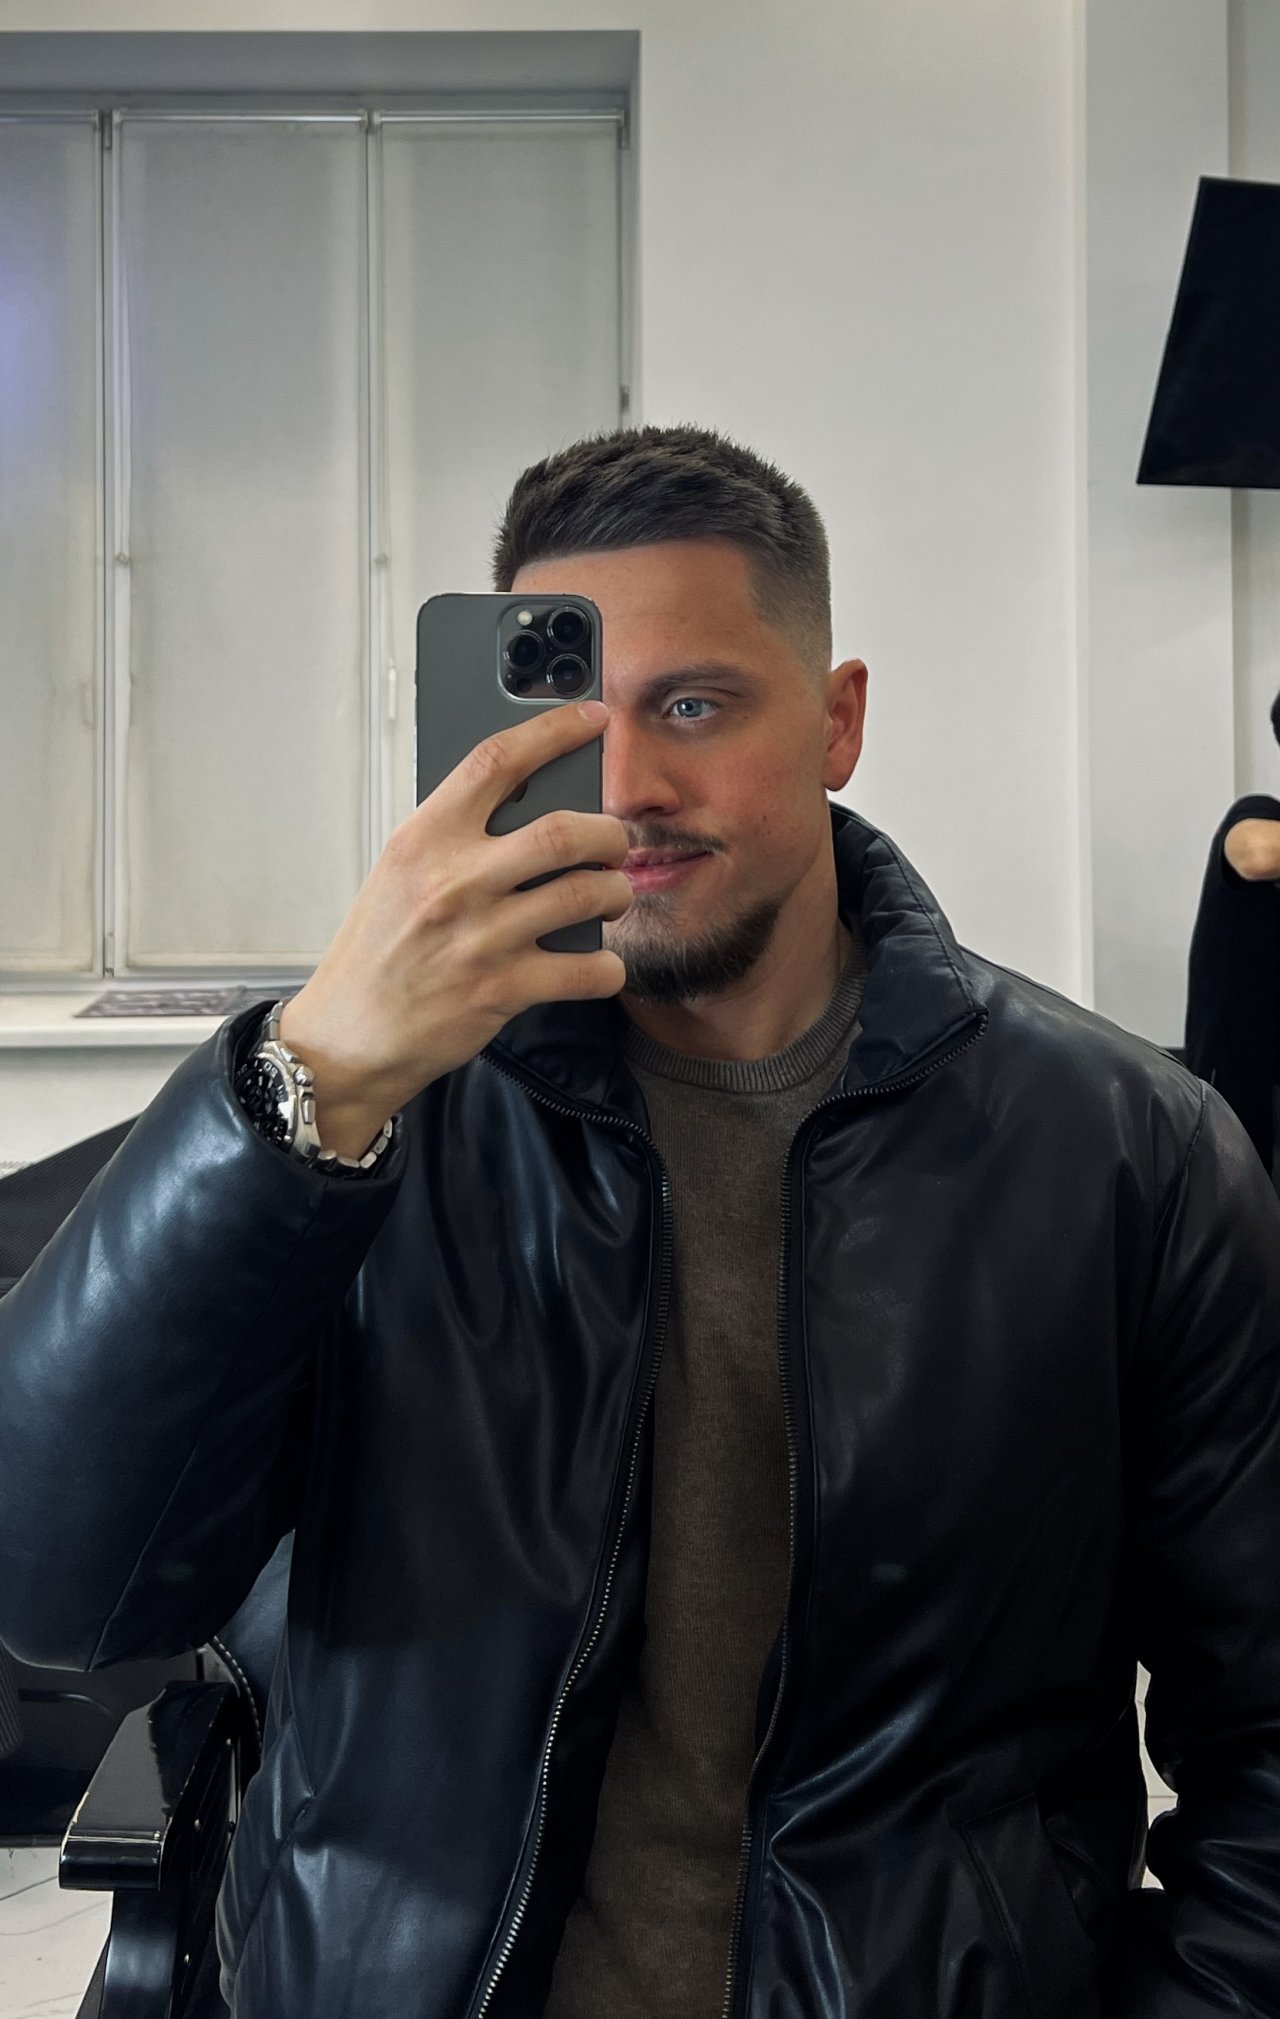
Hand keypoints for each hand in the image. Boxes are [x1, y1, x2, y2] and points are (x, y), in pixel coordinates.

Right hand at [277, 701, 630, 1155]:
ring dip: (616, 893)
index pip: (496, 761)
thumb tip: (529, 804)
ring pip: (587, 894)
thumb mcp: (399, 875)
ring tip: (611, 897)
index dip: (554, 730)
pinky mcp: (502, 990)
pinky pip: (587, 970)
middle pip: (565, 830)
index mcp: (424, 839)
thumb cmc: (375, 955)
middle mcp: (455, 881)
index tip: (593, 719)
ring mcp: (481, 936)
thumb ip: (455, 839)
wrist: (345, 1039)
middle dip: (609, 833)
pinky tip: (599, 965)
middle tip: (615, 844)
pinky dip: (607, 968)